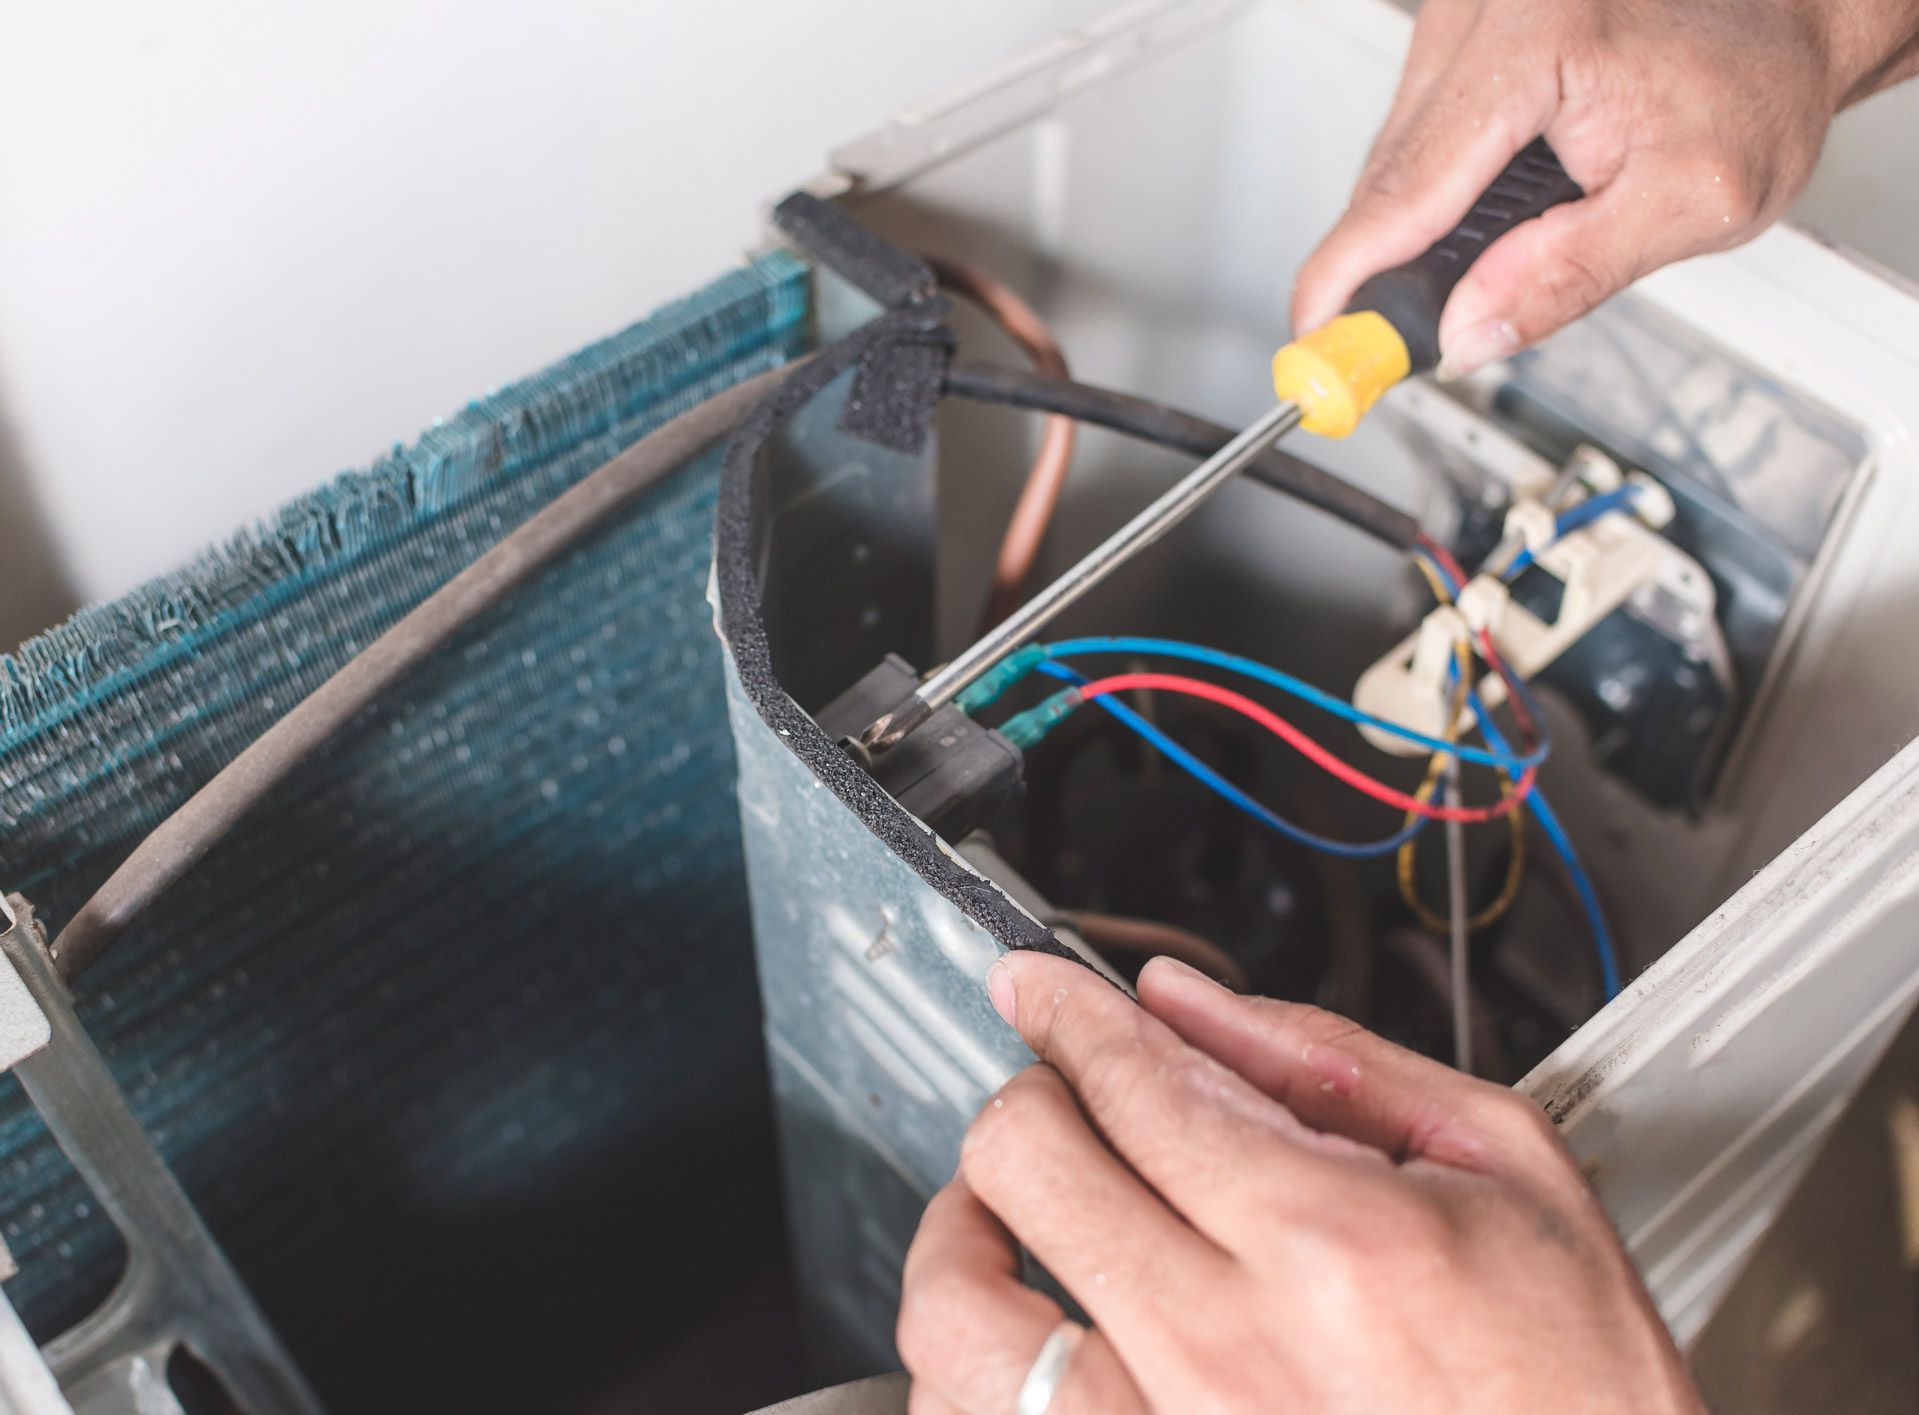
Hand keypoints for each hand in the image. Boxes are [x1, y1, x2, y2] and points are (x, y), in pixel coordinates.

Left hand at [897, 951, 1703, 1413]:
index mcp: (1323, 1243)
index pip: (1131, 1082)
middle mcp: (1222, 1352)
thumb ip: (1334, 1066)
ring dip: (964, 1232)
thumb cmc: (1575, 1385)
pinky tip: (1023, 1330)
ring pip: (962, 1317)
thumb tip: (1189, 1004)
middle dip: (1027, 1093)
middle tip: (1055, 1090)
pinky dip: (974, 1368)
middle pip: (1024, 1164)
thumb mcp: (1508, 1171)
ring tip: (1000, 1210)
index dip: (1065, 1012)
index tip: (1037, 991)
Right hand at [1291, 0, 1918, 378]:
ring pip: (1394, 156)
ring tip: (1476, 272)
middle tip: (1386, 349)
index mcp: (1540, 40)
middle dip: (1383, 269)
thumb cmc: (1753, 87)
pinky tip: (1482, 215)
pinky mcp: (1461, 34)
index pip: (1408, 185)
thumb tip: (1468, 333)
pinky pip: (1415, 131)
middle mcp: (1488, 13)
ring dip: (1412, 229)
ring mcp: (1466, 18)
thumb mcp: (1691, 203)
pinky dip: (1432, 190)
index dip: (1351, 277)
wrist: (1782, 19)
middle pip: (1388, 174)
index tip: (1316, 343)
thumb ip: (1571, 274)